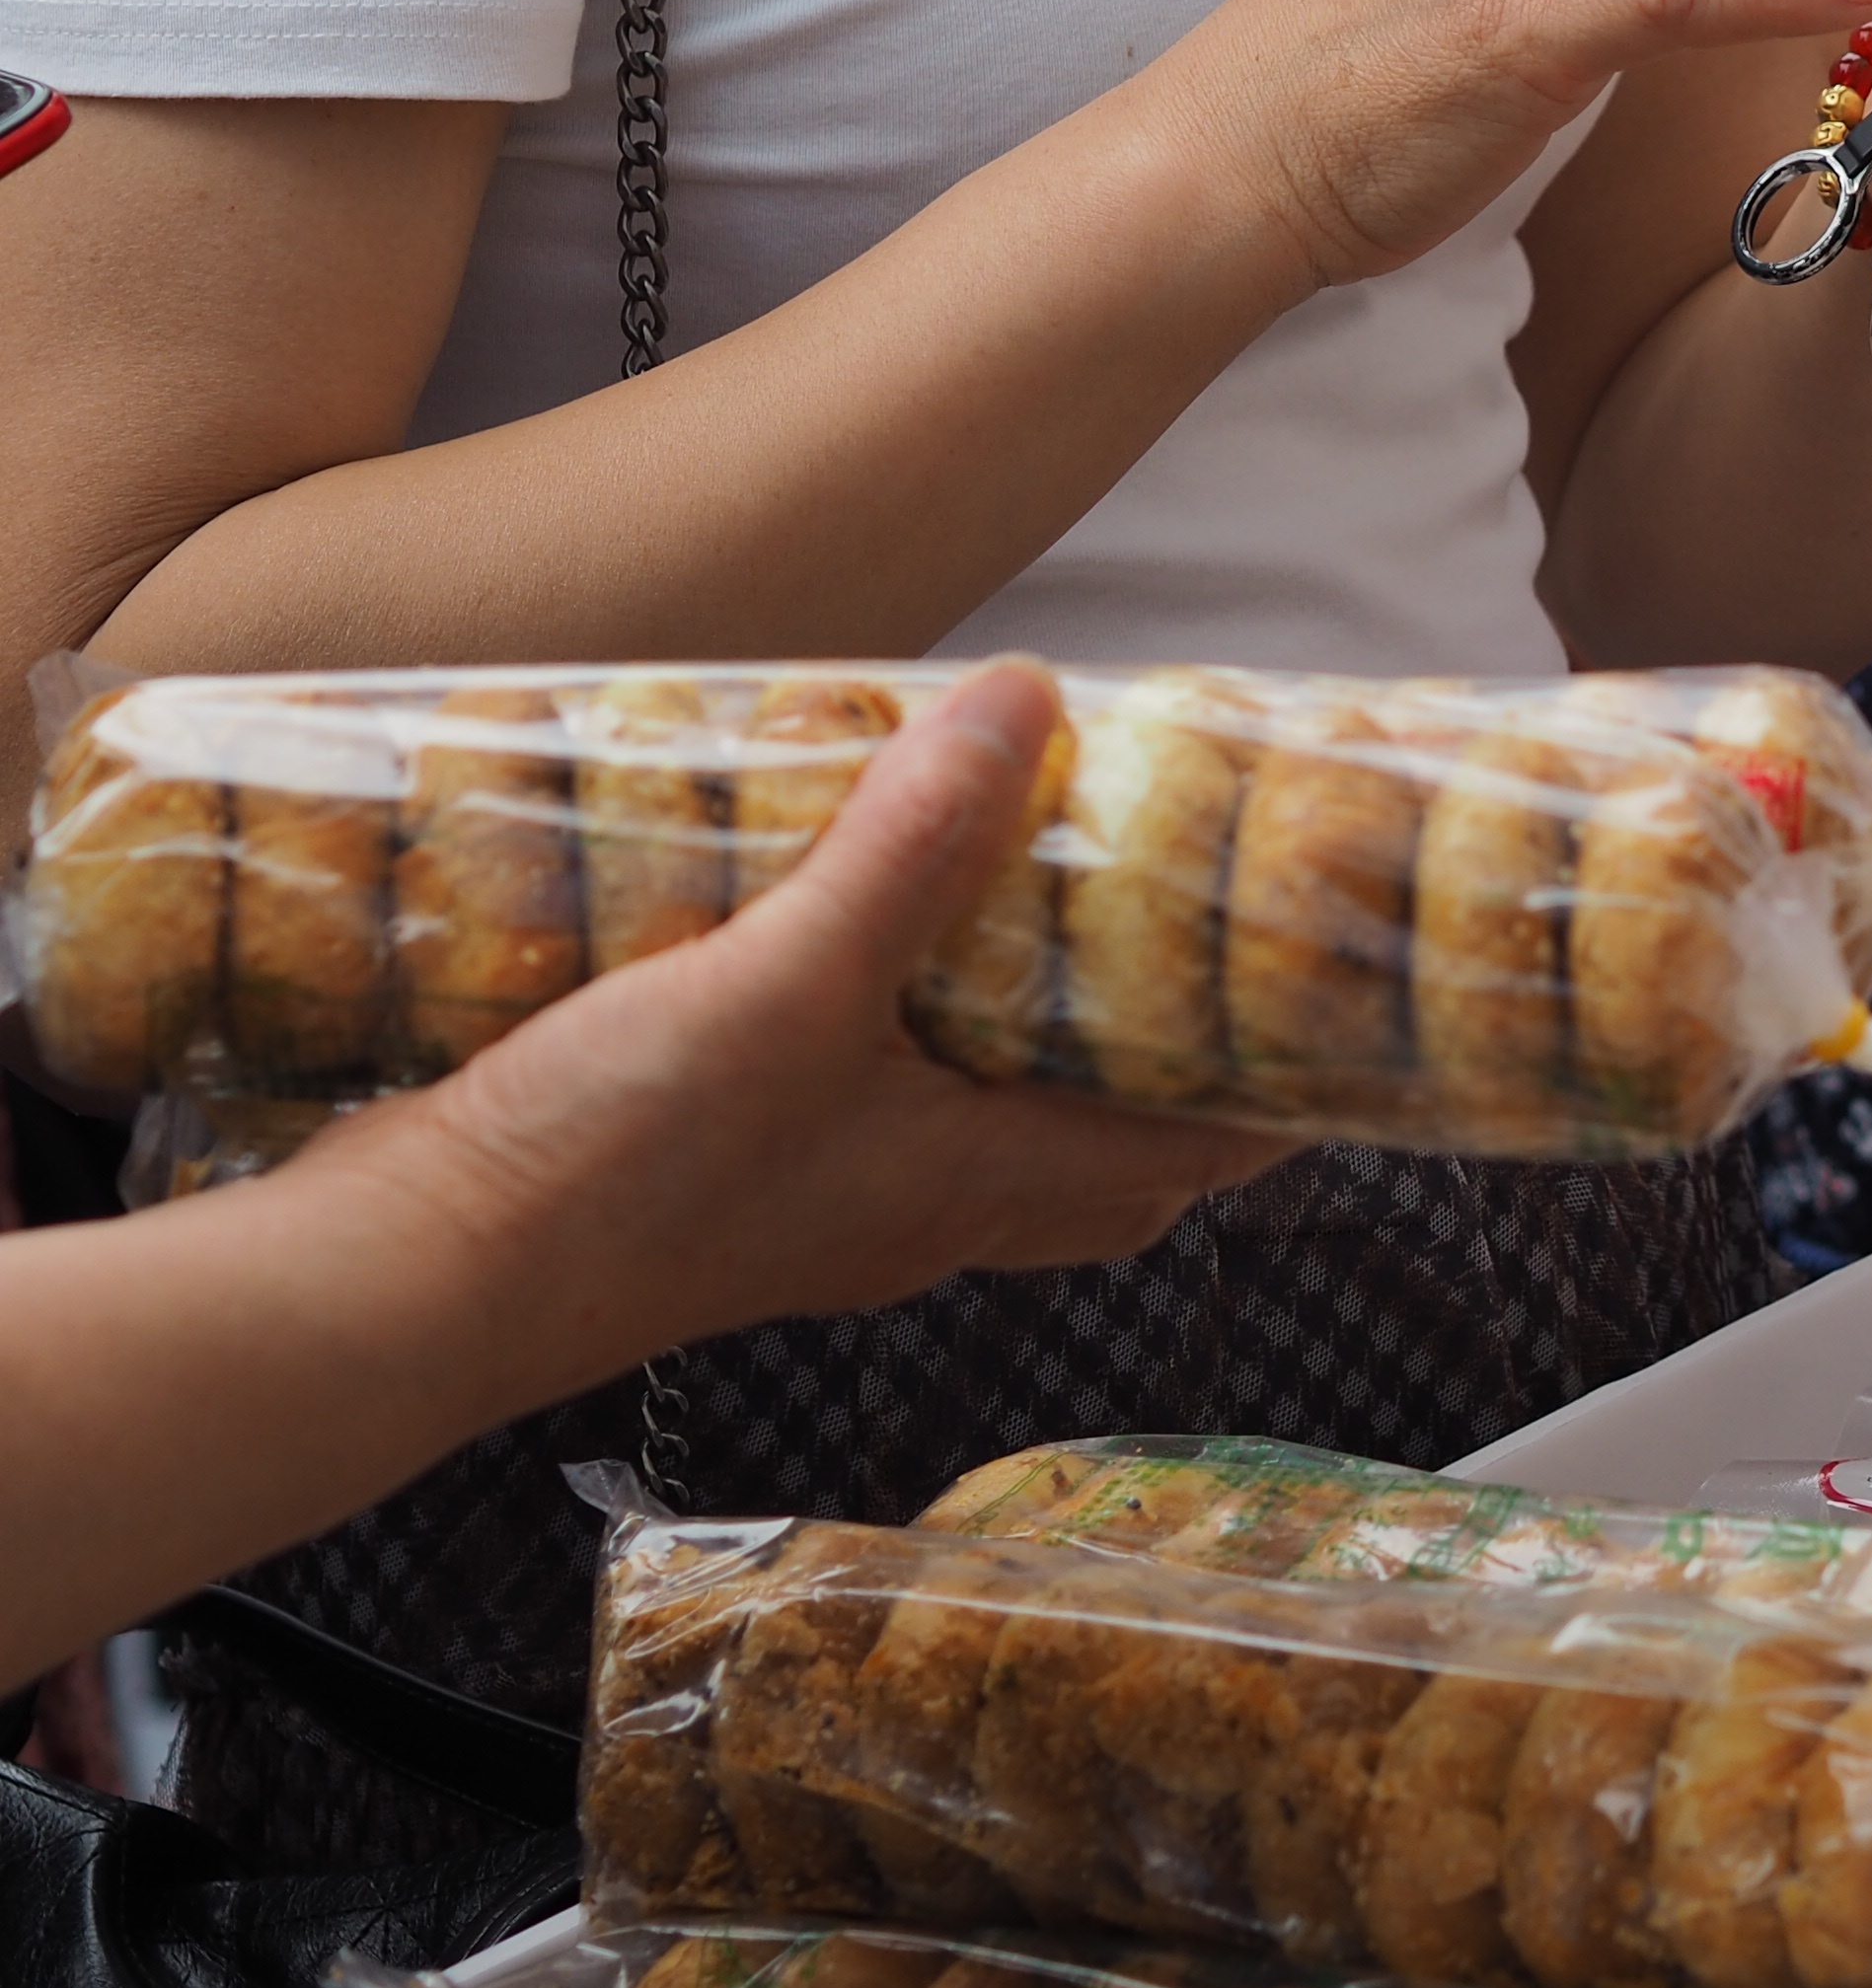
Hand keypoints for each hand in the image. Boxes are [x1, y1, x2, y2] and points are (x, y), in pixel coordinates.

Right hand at [314, 664, 1296, 1386]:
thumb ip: (911, 846)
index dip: (1283, 1087)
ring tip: (1048, 929)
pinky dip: (901, 1042)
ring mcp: (828, 1204)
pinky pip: (868, 1112)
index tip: (1343, 1009)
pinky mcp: (731, 1177)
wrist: (411, 1282)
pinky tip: (856, 954)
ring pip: (989, 1138)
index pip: (1195, 1147)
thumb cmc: (615, 1173)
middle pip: (1108, 1159)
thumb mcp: (789, 982)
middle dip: (1174, 1075)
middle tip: (1205, 960)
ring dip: (1034, 1053)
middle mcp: (926, 1211)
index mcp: (983, 1184)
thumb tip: (1029, 705)